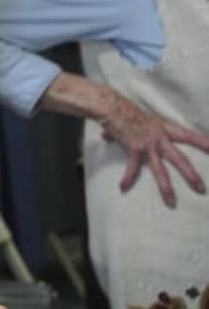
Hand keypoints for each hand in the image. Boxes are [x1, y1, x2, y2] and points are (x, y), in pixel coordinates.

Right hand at [100, 92, 208, 206]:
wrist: (113, 106)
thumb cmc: (124, 110)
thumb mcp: (138, 118)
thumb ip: (131, 130)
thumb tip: (109, 136)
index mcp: (166, 129)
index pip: (190, 136)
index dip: (204, 144)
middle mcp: (160, 138)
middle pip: (180, 159)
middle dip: (190, 175)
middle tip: (201, 189)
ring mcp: (148, 144)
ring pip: (160, 169)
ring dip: (166, 186)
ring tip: (171, 202)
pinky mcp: (134, 148)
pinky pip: (133, 167)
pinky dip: (128, 178)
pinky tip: (124, 187)